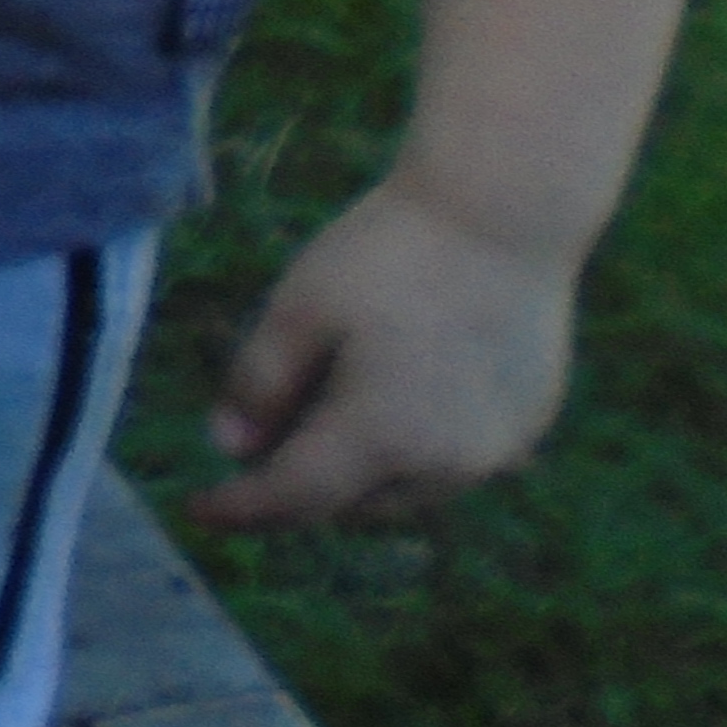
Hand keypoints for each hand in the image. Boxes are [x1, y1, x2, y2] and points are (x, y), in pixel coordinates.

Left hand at [193, 172, 582, 528]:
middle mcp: (448, 464)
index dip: (242, 509)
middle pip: (352, 503)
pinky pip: (454, 463)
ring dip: (358, 476)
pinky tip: (392, 401)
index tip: (198, 510)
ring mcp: (498, 450)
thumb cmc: (390, 254)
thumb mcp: (299, 308)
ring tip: (320, 424)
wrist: (504, 216)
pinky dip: (411, 452)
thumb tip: (228, 447)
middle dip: (298, 490)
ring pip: (408, 491)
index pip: (295, 498)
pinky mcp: (528, 425)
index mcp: (382, 438)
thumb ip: (260, 385)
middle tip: (256, 451)